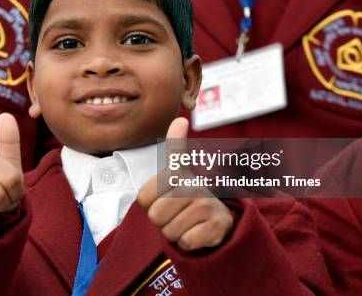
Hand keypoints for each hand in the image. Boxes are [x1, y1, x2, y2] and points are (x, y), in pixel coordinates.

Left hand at [137, 117, 233, 250]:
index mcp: (178, 172)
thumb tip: (179, 120)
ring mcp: (207, 205)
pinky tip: (197, 232)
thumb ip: (175, 145)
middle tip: (175, 213)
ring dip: (174, 232)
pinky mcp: (216, 226)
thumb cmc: (188, 196)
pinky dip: (187, 243)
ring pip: (169, 231)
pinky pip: (185, 242)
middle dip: (162, 221)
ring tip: (187, 221)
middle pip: (155, 216)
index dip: (149, 203)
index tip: (163, 197)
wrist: (218, 219)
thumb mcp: (177, 170)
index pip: (143, 197)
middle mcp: (194, 185)